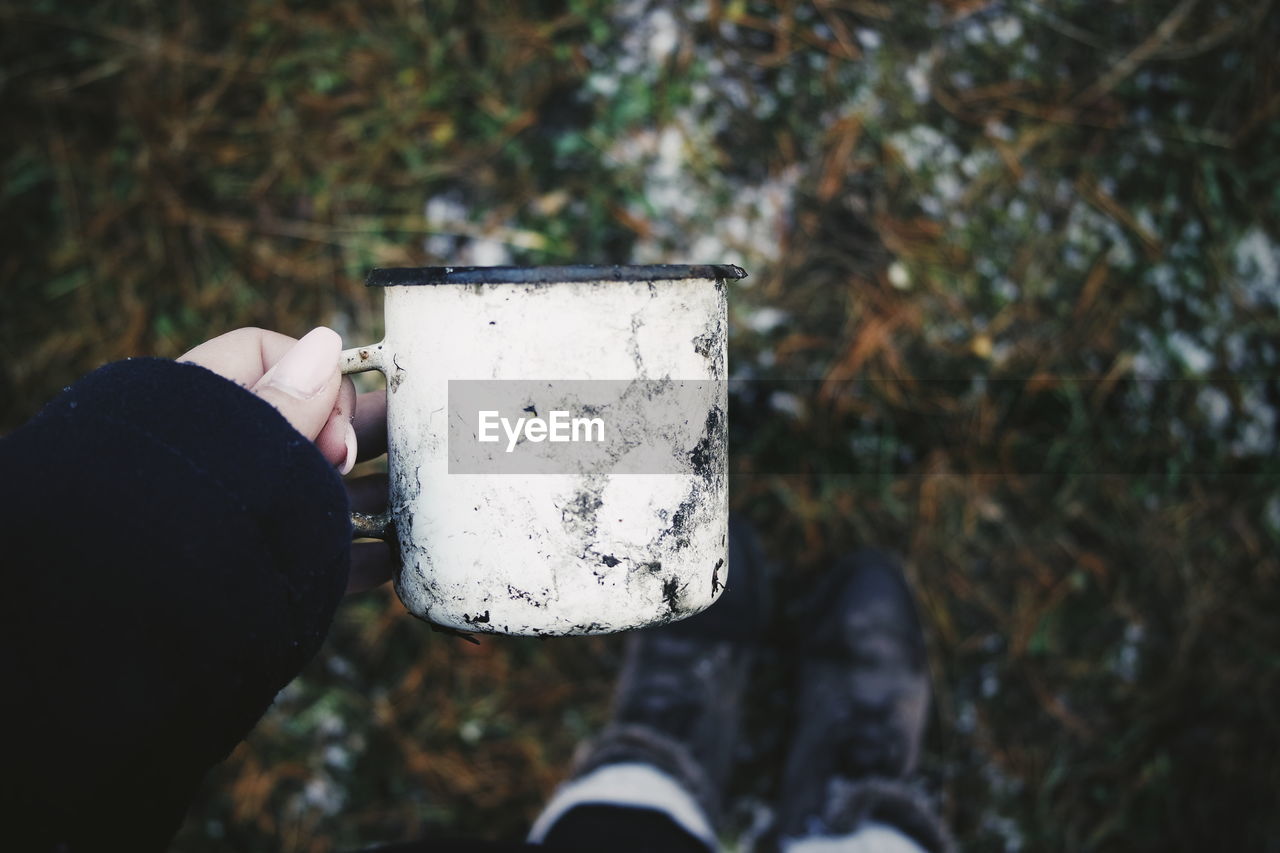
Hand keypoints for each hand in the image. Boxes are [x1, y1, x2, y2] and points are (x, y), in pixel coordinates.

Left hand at [180, 327, 393, 592]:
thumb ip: (285, 400)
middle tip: (409, 444)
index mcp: (204, 411)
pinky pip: (325, 554)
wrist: (130, 627)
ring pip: (326, 491)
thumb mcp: (236, 447)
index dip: (316, 375)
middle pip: (312, 424)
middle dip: (365, 431)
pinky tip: (399, 554)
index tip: (337, 428)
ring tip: (419, 496)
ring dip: (378, 491)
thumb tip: (327, 343)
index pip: (269, 357)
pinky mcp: (268, 573)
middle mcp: (230, 460)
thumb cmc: (175, 519)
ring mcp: (249, 518)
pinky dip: (366, 553)